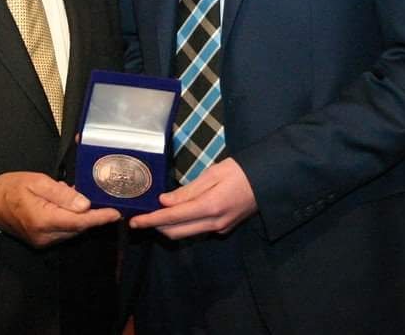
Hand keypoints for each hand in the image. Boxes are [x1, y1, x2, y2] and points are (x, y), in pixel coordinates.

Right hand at [0, 171, 120, 248]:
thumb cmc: (12, 188)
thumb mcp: (36, 182)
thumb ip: (60, 194)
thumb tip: (84, 205)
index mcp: (43, 220)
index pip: (79, 221)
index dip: (99, 218)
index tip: (115, 213)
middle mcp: (44, 236)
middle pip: (78, 228)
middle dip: (93, 215)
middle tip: (102, 199)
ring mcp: (43, 241)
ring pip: (72, 231)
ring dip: (81, 217)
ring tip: (81, 197)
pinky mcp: (41, 242)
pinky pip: (64, 232)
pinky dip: (71, 220)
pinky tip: (69, 206)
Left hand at [127, 158, 256, 238]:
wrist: (269, 180)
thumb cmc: (240, 170)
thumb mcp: (212, 174)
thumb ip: (188, 191)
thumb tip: (164, 202)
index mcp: (210, 207)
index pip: (172, 218)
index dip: (151, 220)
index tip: (135, 221)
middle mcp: (214, 223)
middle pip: (176, 232)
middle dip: (156, 226)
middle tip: (142, 216)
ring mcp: (220, 229)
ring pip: (186, 233)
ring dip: (169, 226)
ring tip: (157, 213)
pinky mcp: (224, 229)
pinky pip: (197, 230)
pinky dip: (184, 224)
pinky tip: (179, 212)